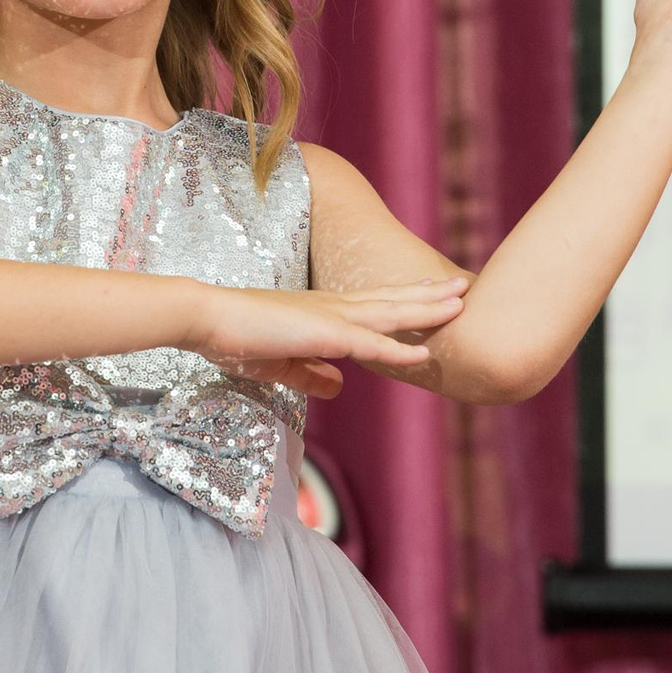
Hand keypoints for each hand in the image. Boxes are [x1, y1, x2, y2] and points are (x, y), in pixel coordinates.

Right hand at [188, 278, 468, 398]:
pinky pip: (370, 345)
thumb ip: (310, 374)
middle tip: (463, 286)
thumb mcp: (279, 364)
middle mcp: (334, 307)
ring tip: (461, 302)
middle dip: (429, 294)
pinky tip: (424, 352)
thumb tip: (338, 386)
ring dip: (427, 309)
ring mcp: (331, 317)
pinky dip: (399, 349)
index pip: (375, 303)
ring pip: (390, 313)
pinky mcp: (323, 334)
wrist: (208, 319)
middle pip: (392, 300)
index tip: (434, 291)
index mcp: (325, 312)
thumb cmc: (236, 338)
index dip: (407, 298)